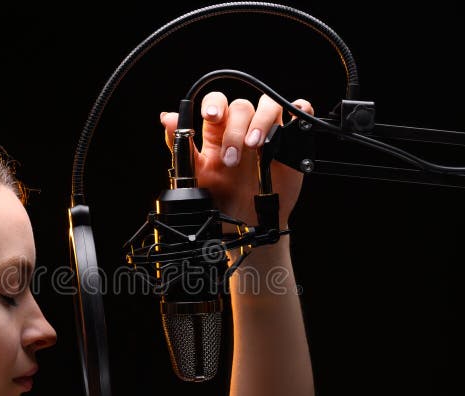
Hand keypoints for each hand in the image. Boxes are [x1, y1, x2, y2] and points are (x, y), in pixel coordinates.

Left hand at [161, 92, 313, 229]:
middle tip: (232, 159)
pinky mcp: (289, 140)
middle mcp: (242, 128)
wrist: (247, 224)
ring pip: (268, 105)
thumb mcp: (196, 175)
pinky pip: (298, 113)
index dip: (215, 104)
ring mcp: (267, 132)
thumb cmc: (221, 199)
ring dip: (261, 122)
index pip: (217, 103)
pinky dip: (299, 109)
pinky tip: (291, 122)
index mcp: (218, 132)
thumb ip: (181, 146)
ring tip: (256, 147)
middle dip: (236, 130)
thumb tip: (166, 117)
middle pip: (242, 107)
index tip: (212, 116)